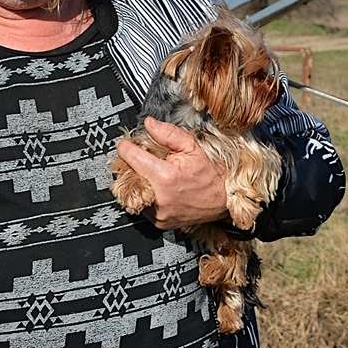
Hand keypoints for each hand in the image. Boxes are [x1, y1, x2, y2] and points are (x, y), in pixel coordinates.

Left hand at [113, 118, 229, 229]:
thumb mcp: (193, 147)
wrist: (223, 200)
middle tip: (142, 158)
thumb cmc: (211, 174)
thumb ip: (169, 134)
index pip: (132, 157)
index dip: (126, 147)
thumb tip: (150, 124)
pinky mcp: (158, 223)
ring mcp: (158, 213)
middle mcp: (158, 197)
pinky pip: (142, 206)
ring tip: (153, 175)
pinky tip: (159, 189)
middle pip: (128, 176)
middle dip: (132, 164)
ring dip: (137, 181)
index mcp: (165, 176)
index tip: (124, 143)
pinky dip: (146, 196)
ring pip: (132, 193)